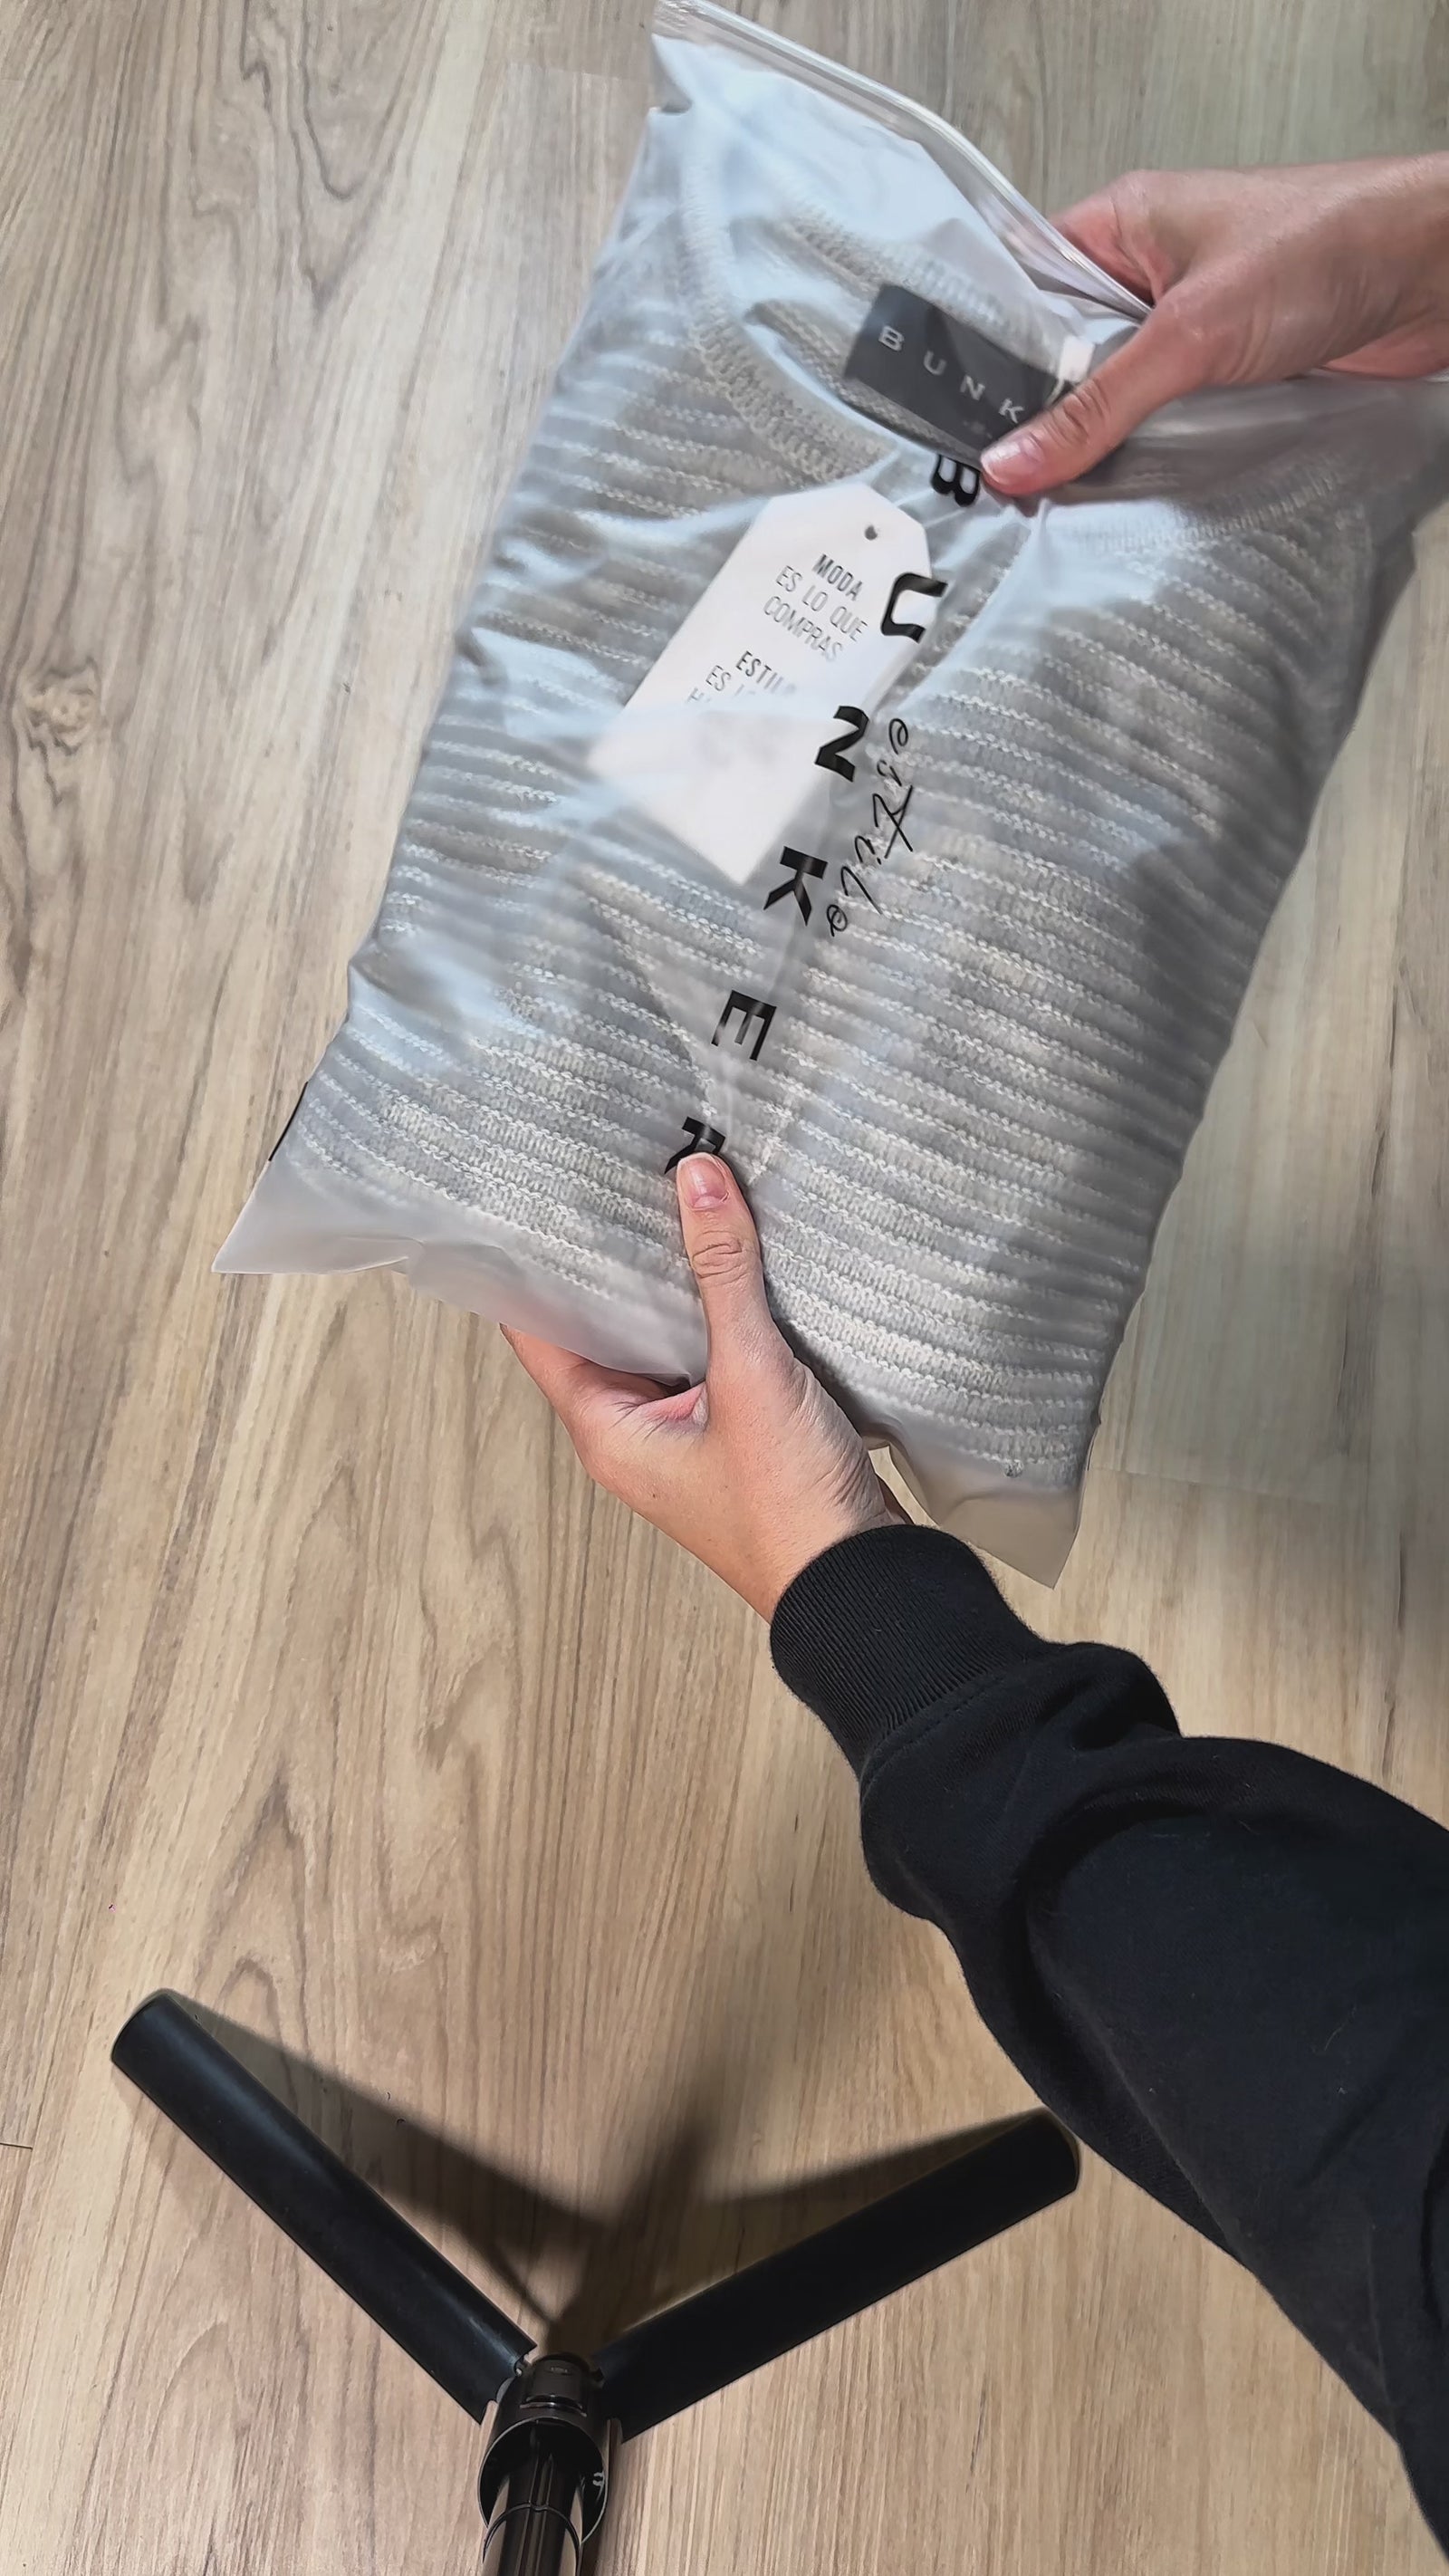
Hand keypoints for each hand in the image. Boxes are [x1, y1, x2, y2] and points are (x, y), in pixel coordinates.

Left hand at [503, 1155, 898, 1618]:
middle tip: (624, 1178)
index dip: (536, 1265)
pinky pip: (718, 1356)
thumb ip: (723, 1275)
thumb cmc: (791, 1514)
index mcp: (607, 1430)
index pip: (540, 1331)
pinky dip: (726, 1311)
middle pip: (605, 1328)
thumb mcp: (752, 1377)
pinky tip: (744, 1261)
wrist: (866, 1587)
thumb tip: (695, 1182)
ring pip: (667, 1338)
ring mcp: (690, 1434)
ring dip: (678, 1282)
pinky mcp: (742, 1431)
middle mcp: (637, 1433)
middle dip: (619, 1259)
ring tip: (685, 1200)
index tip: (543, 1198)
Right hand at [982, 154, 1448, 494]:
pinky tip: (1133, 479)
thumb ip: (1099, 406)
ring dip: (1105, 436)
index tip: (962, 424)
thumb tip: (1017, 458)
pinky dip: (1152, 449)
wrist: (1429, 274)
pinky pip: (1165, 418)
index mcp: (1120, 225)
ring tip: (1062, 484)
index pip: (1023, 291)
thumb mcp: (1190, 333)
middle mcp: (1148, 272)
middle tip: (1008, 471)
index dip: (989, 357)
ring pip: (1116, 393)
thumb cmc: (1327, 245)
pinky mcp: (1225, 371)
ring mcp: (1188, 324)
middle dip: (1045, 410)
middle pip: (1064, 354)